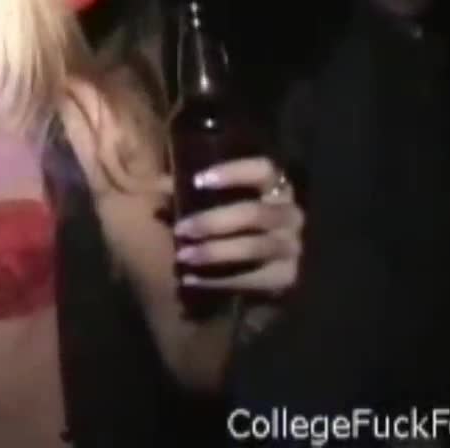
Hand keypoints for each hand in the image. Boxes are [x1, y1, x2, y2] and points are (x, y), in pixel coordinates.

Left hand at [172, 158, 302, 295]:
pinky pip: (252, 279)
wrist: (264, 264)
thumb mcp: (216, 200)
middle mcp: (290, 213)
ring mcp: (291, 246)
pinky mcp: (286, 276)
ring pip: (255, 247)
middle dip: (213, 221)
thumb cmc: (234, 219)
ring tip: (183, 256)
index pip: (263, 169)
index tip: (198, 180)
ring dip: (215, 252)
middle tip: (181, 229)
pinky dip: (218, 280)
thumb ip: (190, 189)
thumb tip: (159, 184)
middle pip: (254, 213)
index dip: (234, 172)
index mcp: (275, 185)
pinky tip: (190, 279)